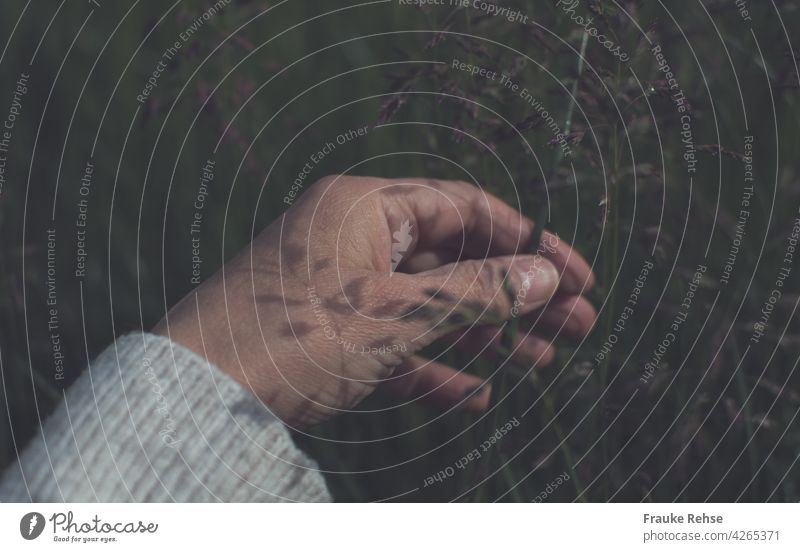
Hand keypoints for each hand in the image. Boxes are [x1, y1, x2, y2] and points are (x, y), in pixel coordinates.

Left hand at [153, 175, 595, 426]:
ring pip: (430, 304)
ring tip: (541, 359)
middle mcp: (355, 238)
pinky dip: (434, 367)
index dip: (527, 242)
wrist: (200, 395)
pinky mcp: (330, 334)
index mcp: (366, 207)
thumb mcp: (399, 313)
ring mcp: (342, 288)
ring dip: (484, 333)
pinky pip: (396, 344)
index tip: (576, 276)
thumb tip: (545, 277)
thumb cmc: (293, 336)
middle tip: (577, 326)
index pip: (465, 209)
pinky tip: (474, 393)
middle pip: (455, 259)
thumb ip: (476, 293)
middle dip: (516, 295)